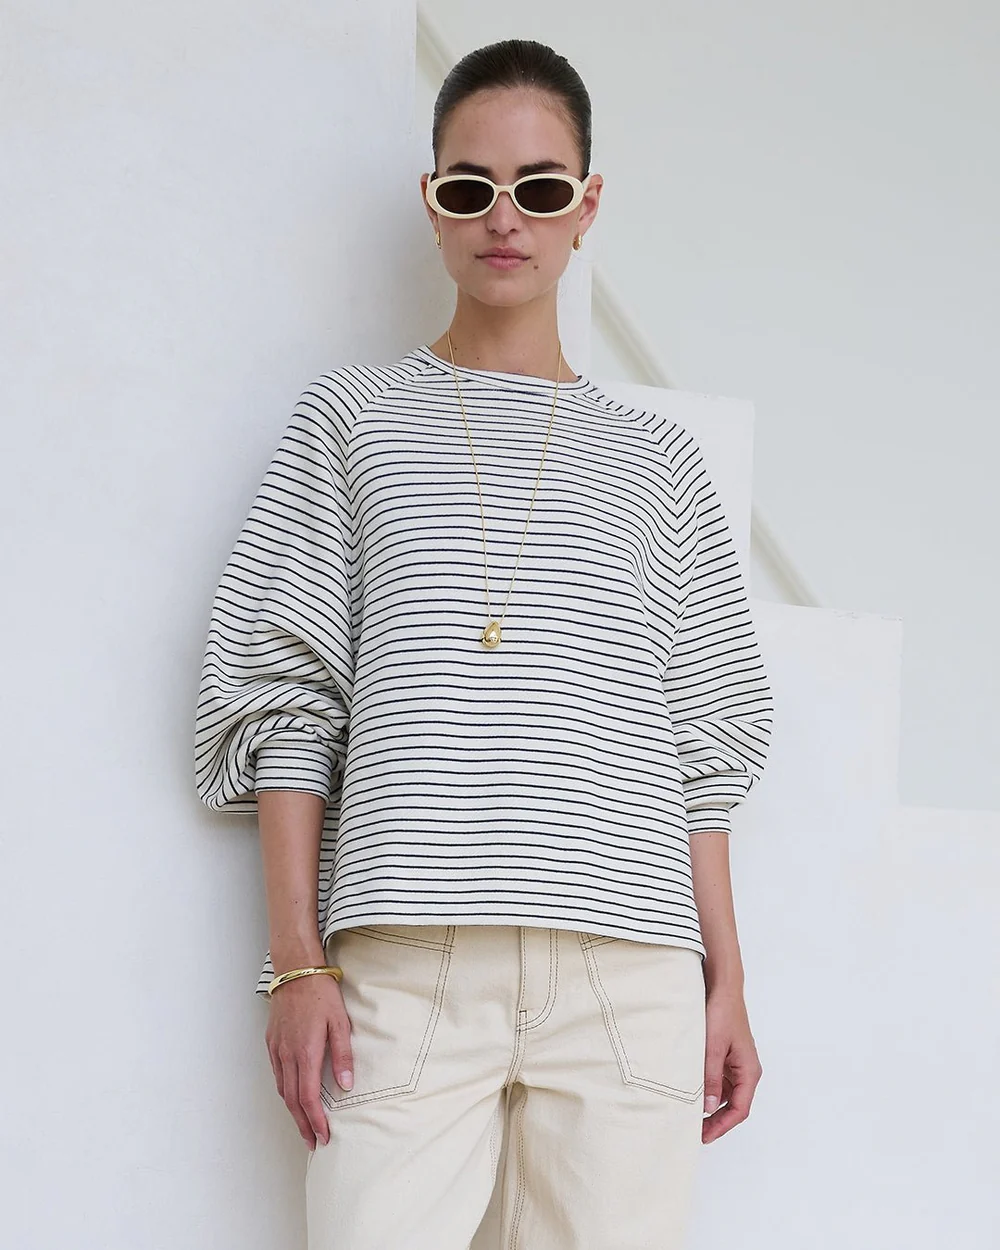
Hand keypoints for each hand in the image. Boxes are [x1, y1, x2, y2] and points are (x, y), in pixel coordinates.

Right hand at [265, 971, 353, 1149]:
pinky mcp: (272, 1042)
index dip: (315, 1121)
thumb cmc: (321, 994)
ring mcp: (277, 1049)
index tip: (323, 1137)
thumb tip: (346, 1087)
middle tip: (313, 1143)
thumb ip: (343, 1056)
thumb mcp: (340, 1022)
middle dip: (303, 1125)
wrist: (296, 971)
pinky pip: (277, 1074)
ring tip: (304, 1126)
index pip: (308, 1098)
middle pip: (292, 1100)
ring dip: (293, 1112)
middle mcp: (287, 1055)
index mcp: (305, 1052)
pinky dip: (284, 1091)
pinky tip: (292, 1096)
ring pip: (282, 1089)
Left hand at [701, 984, 762, 1143]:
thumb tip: (709, 1107)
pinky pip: (720, 1080)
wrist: (723, 988)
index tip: (703, 1136)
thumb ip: (711, 1078)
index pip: (739, 1110)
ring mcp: (737, 1063)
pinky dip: (709, 1089)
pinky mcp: (728, 1056)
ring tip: (690, 1114)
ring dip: (711, 1105)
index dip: (721, 1126)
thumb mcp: (713, 1048)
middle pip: (734, 1105)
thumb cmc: (722, 1013)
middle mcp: (746, 1070)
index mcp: (749, 1071)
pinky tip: (693, 1092)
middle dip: (715, 1120)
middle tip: (694, 1130)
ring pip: (726, 1094)